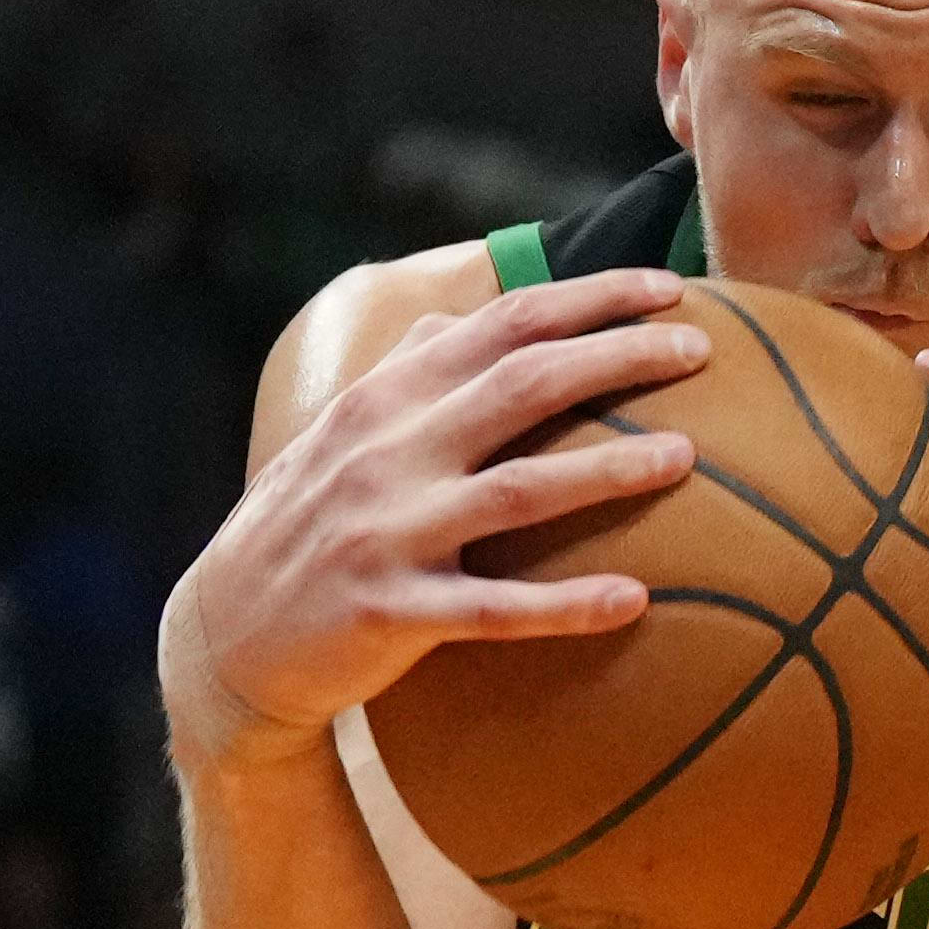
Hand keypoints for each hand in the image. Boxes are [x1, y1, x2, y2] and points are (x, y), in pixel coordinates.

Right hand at [161, 269, 704, 773]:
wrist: (226, 637)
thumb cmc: (303, 525)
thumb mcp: (339, 435)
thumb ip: (405, 371)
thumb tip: (464, 310)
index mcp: (385, 399)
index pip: (501, 325)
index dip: (590, 300)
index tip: (669, 291)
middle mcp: (386, 452)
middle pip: (522, 385)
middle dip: (619, 358)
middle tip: (702, 352)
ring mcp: (388, 533)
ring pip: (518, 490)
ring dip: (609, 471)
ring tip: (687, 456)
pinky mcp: (390, 614)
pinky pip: (494, 611)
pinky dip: (567, 606)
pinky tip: (635, 602)